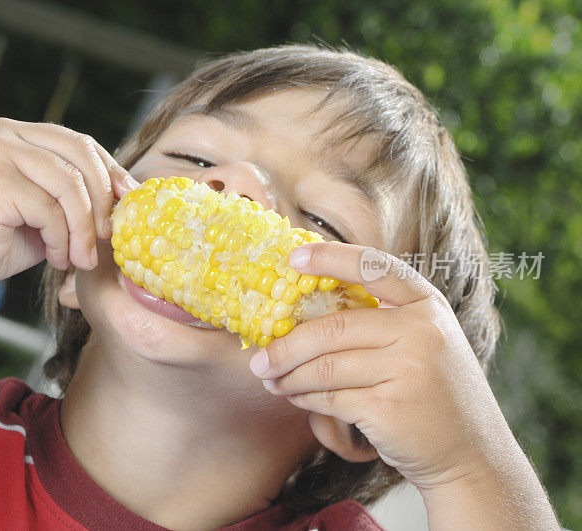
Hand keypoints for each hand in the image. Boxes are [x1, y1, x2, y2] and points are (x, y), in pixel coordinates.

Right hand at [0, 118, 138, 296]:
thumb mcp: (46, 211)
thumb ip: (75, 195)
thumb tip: (126, 194)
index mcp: (20, 133)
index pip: (80, 143)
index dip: (111, 172)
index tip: (129, 201)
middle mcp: (7, 133)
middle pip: (80, 154)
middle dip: (103, 199)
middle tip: (109, 236)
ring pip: (69, 184)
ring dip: (83, 228)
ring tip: (81, 257)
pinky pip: (50, 209)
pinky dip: (62, 239)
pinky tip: (57, 258)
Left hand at [249, 242, 513, 490]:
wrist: (472, 455)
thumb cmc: (434, 393)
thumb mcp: (425, 342)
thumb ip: (381, 321)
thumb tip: (301, 314)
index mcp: (427, 305)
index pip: (374, 267)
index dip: (330, 258)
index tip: (292, 257)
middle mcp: (421, 331)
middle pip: (334, 327)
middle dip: (286, 344)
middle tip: (258, 358)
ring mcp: (408, 370)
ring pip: (326, 366)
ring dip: (288, 375)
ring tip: (270, 379)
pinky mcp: (390, 408)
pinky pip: (330, 397)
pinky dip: (304, 397)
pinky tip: (294, 397)